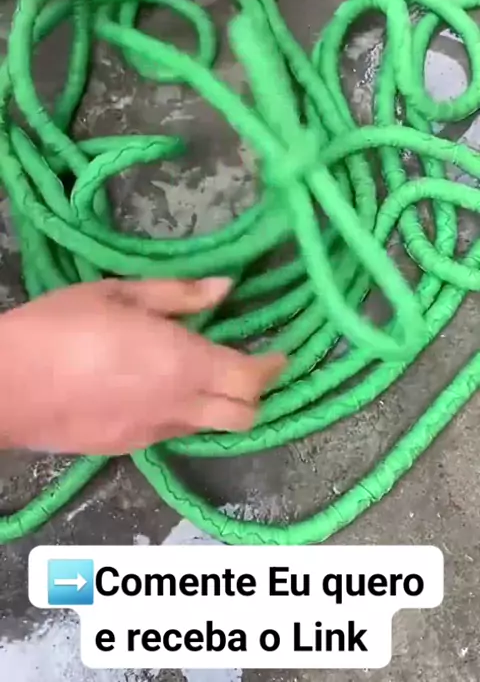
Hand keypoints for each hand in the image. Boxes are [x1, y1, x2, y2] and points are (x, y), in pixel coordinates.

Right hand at [0, 278, 283, 454]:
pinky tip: (157, 391)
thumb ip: (178, 294)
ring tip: (201, 376)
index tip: (278, 352)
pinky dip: (183, 416)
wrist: (4, 387)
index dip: (272, 367)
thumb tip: (224, 288)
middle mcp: (179, 406)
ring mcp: (153, 434)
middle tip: (246, 365)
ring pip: (210, 428)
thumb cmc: (61, 327)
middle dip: (255, 393)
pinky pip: (173, 435)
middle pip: (244, 416)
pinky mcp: (127, 449)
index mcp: (183, 363)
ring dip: (219, 406)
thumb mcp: (119, 293)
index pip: (250, 378)